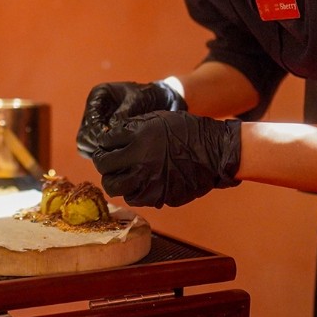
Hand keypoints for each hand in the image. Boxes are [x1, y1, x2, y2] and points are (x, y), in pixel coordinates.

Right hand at [76, 80, 187, 157]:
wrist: (159, 98)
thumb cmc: (147, 95)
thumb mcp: (137, 100)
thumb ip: (123, 113)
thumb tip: (111, 131)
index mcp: (98, 96)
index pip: (89, 120)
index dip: (98, 133)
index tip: (112, 141)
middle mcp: (94, 111)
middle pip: (83, 136)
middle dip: (97, 146)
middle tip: (114, 152)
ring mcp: (97, 124)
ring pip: (87, 147)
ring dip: (100, 154)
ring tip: (119, 156)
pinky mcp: (103, 136)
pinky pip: (97, 151)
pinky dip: (106, 156)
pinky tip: (121, 158)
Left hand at [91, 111, 240, 207]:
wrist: (214, 151)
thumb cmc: (187, 131)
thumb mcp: (156, 119)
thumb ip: (132, 128)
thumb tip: (110, 138)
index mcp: (138, 137)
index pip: (105, 142)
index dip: (103, 143)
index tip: (106, 145)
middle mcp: (140, 160)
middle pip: (104, 167)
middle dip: (103, 163)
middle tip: (107, 161)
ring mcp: (149, 181)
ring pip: (115, 187)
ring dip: (114, 180)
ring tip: (121, 174)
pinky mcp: (158, 196)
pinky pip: (134, 198)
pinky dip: (133, 191)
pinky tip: (139, 182)